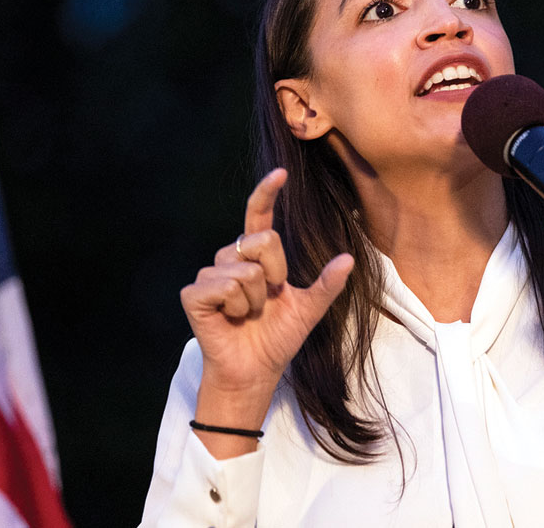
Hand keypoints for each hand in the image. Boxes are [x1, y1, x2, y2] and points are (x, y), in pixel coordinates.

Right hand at [180, 168, 353, 450]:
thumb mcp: (309, 309)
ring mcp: (209, 275)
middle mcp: (230, 259)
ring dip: (256, 299)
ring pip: (245, 269)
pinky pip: (224, 286)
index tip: (281, 173)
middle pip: (262, 242)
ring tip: (249, 314)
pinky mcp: (194, 294)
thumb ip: (327, 284)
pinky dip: (237, 306)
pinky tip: (232, 318)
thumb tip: (349, 259)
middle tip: (268, 301)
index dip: (266, 193)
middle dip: (275, 274)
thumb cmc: (277, 338)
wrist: (256, 370)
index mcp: (256, 258)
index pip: (259, 217)